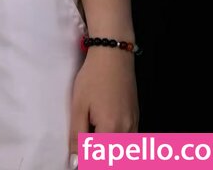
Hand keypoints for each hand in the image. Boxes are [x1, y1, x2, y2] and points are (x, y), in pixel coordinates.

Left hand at [68, 49, 138, 163]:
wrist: (114, 54)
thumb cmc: (93, 78)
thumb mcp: (78, 106)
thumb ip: (77, 137)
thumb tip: (75, 164)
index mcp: (111, 130)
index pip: (101, 159)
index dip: (89, 160)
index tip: (80, 156)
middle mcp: (127, 131)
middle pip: (115, 156)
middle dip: (100, 154)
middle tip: (87, 141)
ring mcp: (135, 124)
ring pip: (124, 149)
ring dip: (110, 149)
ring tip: (95, 135)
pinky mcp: (137, 117)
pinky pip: (130, 139)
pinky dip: (119, 142)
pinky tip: (107, 131)